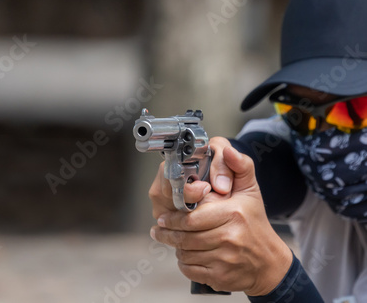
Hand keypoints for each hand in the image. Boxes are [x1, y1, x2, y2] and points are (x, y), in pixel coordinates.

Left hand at [150, 146, 292, 295]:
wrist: (269, 262)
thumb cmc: (255, 223)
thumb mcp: (251, 191)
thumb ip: (240, 166)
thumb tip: (227, 149)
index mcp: (232, 214)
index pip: (191, 218)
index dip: (172, 219)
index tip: (161, 218)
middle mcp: (229, 237)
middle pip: (185, 237)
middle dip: (167, 234)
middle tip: (158, 230)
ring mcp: (225, 260)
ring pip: (185, 254)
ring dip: (175, 248)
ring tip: (172, 241)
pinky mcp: (221, 277)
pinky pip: (191, 270)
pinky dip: (184, 263)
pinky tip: (185, 255)